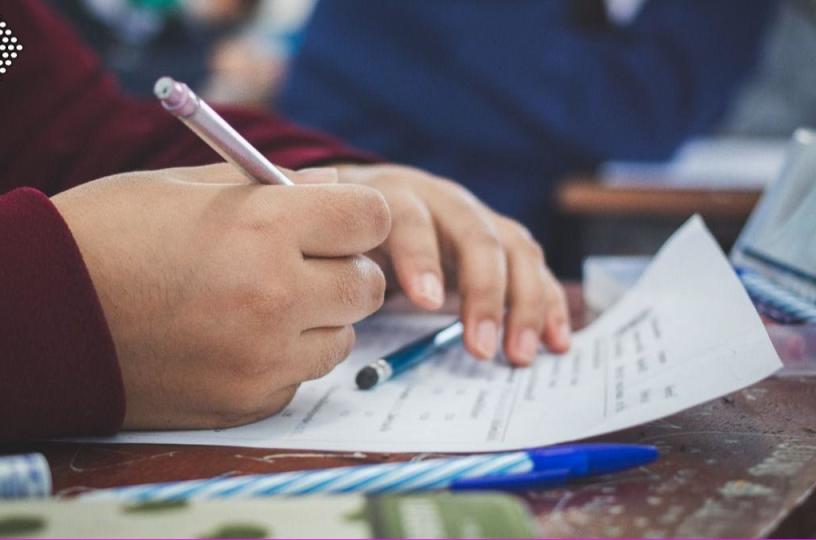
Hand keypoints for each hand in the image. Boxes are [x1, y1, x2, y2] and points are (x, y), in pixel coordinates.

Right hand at [51, 164, 389, 428]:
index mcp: (263, 228)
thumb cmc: (105, 234)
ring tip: (260, 302)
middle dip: (345, 269)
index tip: (339, 220)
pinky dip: (281, 360)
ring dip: (317, 319)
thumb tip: (335, 188)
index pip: (372, 218)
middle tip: (303, 262)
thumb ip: (274, 186)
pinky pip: (297, 379)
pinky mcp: (243, 403)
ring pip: (340, 339)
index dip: (359, 215)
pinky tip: (231, 339)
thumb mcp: (186, 185)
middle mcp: (275, 298)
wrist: (32, 314)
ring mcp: (261, 359)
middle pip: (368, 286)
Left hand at [336, 164, 570, 365]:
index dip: (420, 257)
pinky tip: (555, 342)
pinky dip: (550, 303)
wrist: (372, 194)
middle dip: (485, 293)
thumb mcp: (324, 225)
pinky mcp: (501, 240)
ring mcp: (478, 218)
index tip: (426, 302)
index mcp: (394, 195)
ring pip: (514, 250)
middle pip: (476, 236)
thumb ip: (316, 238)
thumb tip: (310, 266)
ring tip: (517, 356)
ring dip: (524, 304)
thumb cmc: (346, 226)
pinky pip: (534, 268)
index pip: (410, 218)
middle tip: (480, 348)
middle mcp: (444, 200)